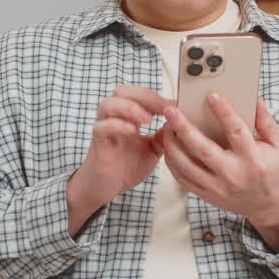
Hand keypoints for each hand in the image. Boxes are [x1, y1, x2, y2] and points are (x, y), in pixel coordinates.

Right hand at [67, 85, 169, 233]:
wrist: (107, 187)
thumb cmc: (127, 166)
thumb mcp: (153, 149)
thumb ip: (164, 135)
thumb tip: (181, 121)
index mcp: (127, 115)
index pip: (140, 94)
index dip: (157, 97)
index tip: (175, 105)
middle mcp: (113, 117)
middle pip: (122, 91)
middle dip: (145, 96)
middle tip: (163, 108)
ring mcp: (104, 127)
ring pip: (109, 104)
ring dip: (130, 107)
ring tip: (147, 119)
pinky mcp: (97, 141)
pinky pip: (102, 126)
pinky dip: (117, 125)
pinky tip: (132, 131)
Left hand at [161, 95, 278, 248]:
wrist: (266, 203)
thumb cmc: (270, 167)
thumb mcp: (277, 144)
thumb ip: (266, 121)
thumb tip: (255, 99)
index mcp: (253, 159)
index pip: (236, 132)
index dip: (224, 112)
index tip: (211, 95)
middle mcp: (234, 174)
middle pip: (203, 150)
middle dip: (184, 128)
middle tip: (170, 111)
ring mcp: (218, 187)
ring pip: (187, 166)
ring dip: (172, 145)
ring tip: (165, 127)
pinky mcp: (207, 195)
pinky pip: (183, 179)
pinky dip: (172, 162)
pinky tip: (169, 147)